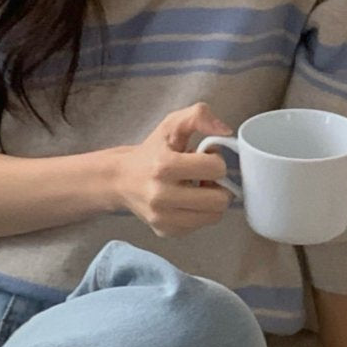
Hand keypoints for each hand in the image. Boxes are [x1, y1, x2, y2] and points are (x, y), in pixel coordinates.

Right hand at [108, 103, 235, 237]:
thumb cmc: (151, 152)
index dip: (216, 160)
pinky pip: (200, 226)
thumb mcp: (171, 124)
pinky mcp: (164, 231)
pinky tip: (187, 202)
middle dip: (219, 186)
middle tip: (206, 178)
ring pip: (213, 217)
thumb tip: (226, 132)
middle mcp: (161, 195)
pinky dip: (199, 214)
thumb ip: (199, 116)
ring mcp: (162, 218)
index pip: (216, 169)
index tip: (205, 158)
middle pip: (219, 200)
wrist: (120, 180)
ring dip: (211, 202)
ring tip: (198, 190)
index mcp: (164, 166)